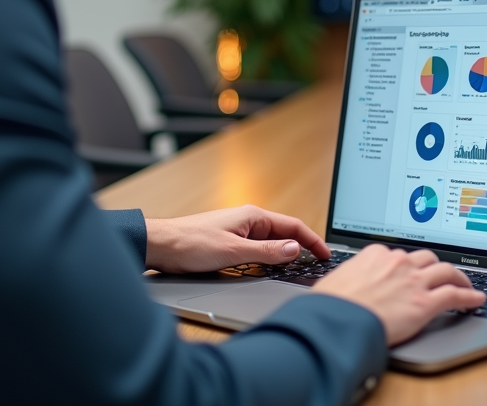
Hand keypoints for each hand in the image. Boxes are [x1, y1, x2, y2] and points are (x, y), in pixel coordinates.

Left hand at [144, 205, 330, 272]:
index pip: (293, 226)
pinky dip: (269, 259)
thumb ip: (267, 252)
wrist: (161, 246)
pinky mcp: (229, 244)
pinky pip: (258, 250)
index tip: (325, 254)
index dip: (312, 241)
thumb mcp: (234, 252)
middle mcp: (248, 221)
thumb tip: (295, 250)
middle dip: (302, 248)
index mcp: (253, 216)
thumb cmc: (191, 244)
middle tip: (316, 265)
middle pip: (284, 234)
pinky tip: (270, 270)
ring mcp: (239, 232)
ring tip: (299, 269)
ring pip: (271, 244)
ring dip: (284, 255)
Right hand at [312, 245, 485, 345]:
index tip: (411, 269)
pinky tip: (476, 299)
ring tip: (464, 283)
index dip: (408, 263)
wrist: (338, 321)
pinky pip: (455, 294)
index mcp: (376, 254)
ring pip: (445, 271)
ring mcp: (414, 281)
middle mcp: (398, 262)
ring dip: (457, 276)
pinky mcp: (425, 302)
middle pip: (426, 257)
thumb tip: (346, 283)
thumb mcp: (338, 280)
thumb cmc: (332, 305)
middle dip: (435, 265)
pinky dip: (469, 296)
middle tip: (441, 273)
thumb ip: (352, 276)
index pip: (399, 254)